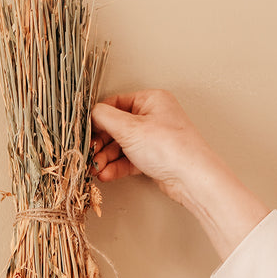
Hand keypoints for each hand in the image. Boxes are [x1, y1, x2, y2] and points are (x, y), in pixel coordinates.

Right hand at [90, 89, 214, 208]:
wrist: (190, 177)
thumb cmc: (169, 147)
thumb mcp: (130, 128)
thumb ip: (105, 117)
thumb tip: (91, 113)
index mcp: (151, 100)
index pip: (116, 103)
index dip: (98, 118)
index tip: (86, 131)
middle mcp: (153, 116)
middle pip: (116, 127)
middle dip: (100, 143)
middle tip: (89, 153)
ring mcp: (153, 138)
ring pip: (121, 145)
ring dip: (105, 158)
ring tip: (96, 168)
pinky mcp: (152, 158)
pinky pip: (128, 159)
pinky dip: (116, 167)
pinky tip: (106, 174)